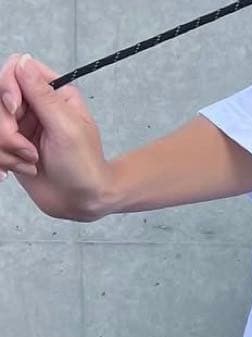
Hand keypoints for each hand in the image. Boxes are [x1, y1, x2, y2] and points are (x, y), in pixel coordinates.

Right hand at [0, 54, 112, 221]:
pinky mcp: (11, 145)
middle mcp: (34, 106)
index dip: (8, 88)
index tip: (15, 109)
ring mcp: (21, 126)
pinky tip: (22, 169)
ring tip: (31, 162)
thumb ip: (42, 95)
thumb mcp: (67, 128)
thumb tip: (23, 60)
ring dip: (6, 147)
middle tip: (30, 151)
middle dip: (7, 128)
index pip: (15, 70)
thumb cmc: (85, 167)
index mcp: (53, 94)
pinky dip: (3, 159)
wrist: (83, 202)